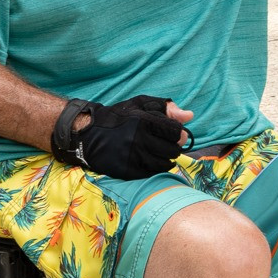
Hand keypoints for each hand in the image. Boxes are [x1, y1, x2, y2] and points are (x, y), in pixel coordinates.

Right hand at [61, 95, 193, 177]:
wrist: (88, 134)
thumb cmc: (118, 117)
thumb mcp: (140, 104)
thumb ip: (166, 108)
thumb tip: (190, 116)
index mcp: (144, 121)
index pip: (176, 133)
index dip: (178, 133)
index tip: (173, 133)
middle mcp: (139, 140)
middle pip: (173, 150)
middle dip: (174, 147)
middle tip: (166, 144)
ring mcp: (133, 157)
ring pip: (165, 164)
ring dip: (166, 159)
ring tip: (158, 152)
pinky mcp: (127, 171)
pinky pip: (152, 173)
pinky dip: (155, 168)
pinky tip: (150, 160)